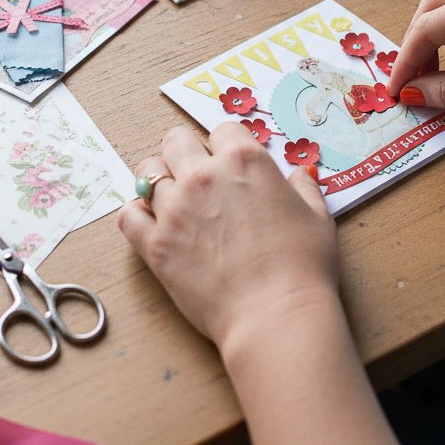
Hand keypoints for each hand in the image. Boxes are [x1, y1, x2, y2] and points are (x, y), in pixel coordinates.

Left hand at [118, 122, 339, 353]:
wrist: (275, 314)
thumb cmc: (302, 267)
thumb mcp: (317, 218)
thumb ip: (304, 189)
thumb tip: (301, 175)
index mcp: (244, 161)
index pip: (223, 129)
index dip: (228, 145)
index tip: (230, 162)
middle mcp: (203, 176)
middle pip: (175, 141)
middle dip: (185, 153)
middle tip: (197, 176)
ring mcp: (174, 209)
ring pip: (147, 174)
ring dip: (160, 182)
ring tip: (174, 201)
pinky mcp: (155, 244)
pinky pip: (128, 214)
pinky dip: (136, 215)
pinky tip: (151, 224)